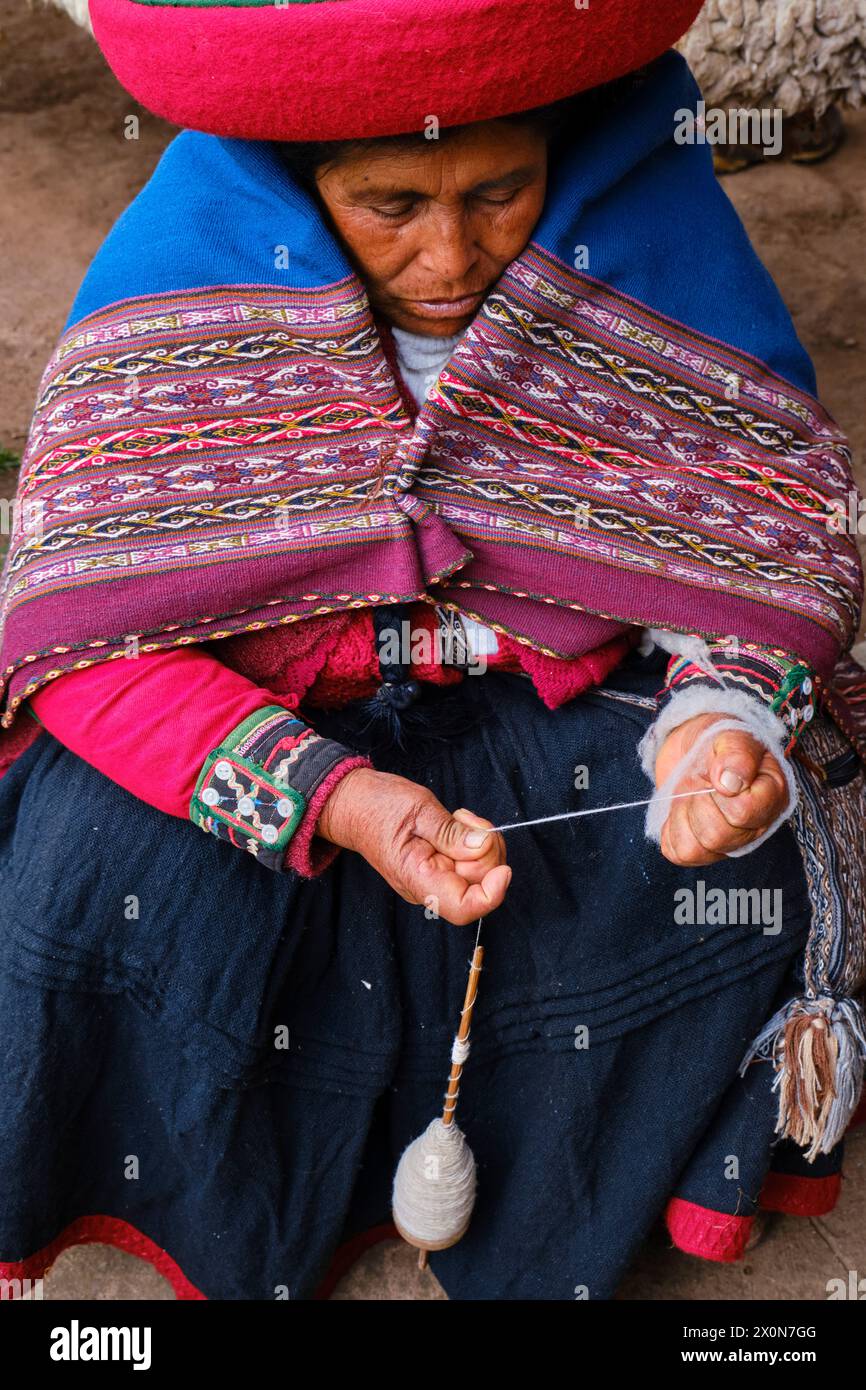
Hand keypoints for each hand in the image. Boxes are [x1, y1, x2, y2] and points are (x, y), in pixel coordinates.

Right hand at [316, 766, 509, 924]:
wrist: (352, 805)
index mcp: (418, 878)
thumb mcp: (418, 810)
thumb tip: (483, 846)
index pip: (464, 908)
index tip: (503, 866)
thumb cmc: (377, 806)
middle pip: (480, 884)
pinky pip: (470, 861)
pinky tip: (458, 824)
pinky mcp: (441, 865)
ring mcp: (436, 877)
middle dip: (487, 851)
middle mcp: (429, 886)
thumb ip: (451, 833)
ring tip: (459, 818)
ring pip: (480, 872)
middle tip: (467, 820)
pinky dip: (474, 841)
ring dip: (482, 843)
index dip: (492, 893)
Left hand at [654, 713, 789, 865]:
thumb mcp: (729, 736)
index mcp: (771, 795)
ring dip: (683, 816)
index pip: (742, 813)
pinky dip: (672, 829)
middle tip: (700, 780)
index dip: (718, 794)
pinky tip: (683, 809)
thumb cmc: (718, 741)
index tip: (713, 772)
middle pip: (717, 836)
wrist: (694, 747)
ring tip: (691, 793)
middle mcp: (756, 825)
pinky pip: (680, 853)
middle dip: (698, 803)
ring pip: (697, 850)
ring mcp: (731, 841)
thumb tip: (730, 783)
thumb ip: (736, 754)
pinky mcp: (703, 849)